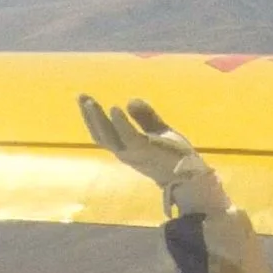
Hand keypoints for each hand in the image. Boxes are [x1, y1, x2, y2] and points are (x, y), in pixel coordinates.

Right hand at [78, 95, 226, 215]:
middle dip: (89, 116)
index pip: (103, 134)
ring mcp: (134, 153)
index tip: (84, 99)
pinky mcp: (147, 150)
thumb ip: (145, 117)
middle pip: (100, 135)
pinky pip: (129, 137)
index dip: (92, 118)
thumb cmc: (174, 156)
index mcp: (126, 148)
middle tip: (80, 96)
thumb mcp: (158, 131)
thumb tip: (130, 100)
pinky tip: (114, 109)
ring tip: (89, 101)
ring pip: (109, 136)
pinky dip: (121, 123)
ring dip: (97, 119)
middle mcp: (125, 153)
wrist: (191, 175)